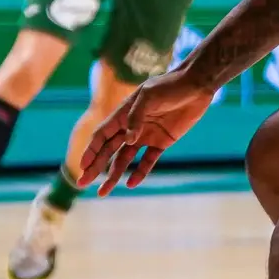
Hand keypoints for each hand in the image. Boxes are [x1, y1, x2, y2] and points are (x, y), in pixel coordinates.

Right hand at [80, 70, 216, 193]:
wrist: (195, 86)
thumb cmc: (169, 86)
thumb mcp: (149, 96)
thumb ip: (136, 117)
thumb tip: (128, 140)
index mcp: (122, 114)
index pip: (101, 136)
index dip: (91, 151)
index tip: (82, 166)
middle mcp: (130, 127)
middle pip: (108, 151)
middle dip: (95, 167)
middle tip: (82, 183)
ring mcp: (145, 136)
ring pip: (124, 159)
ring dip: (114, 175)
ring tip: (103, 192)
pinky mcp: (162, 142)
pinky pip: (148, 160)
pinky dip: (140, 172)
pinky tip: (131, 184)